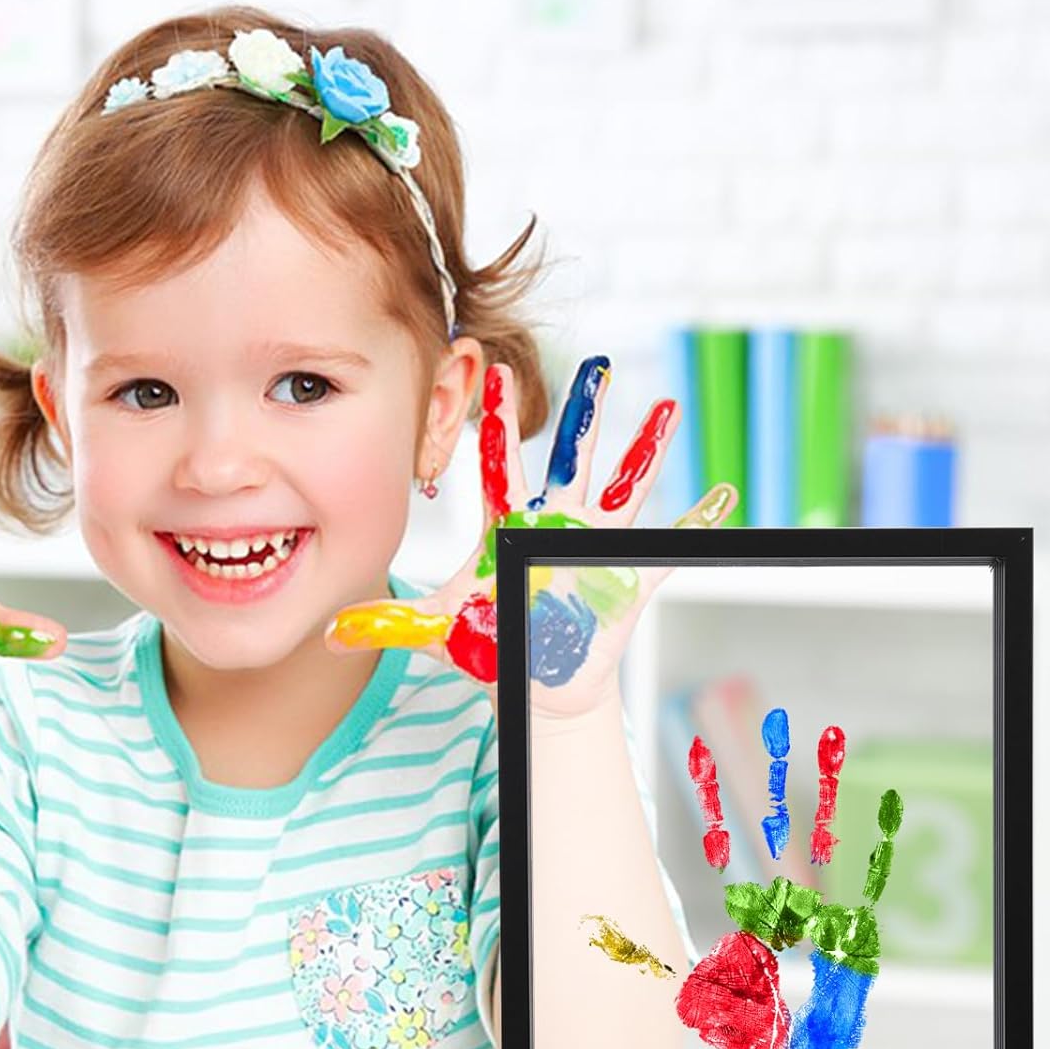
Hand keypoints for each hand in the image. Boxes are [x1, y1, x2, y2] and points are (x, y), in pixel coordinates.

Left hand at [324, 355, 737, 716]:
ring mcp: (594, 547)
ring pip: (623, 488)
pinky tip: (721, 498)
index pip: (501, 461)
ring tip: (667, 409)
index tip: (493, 365)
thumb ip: (388, 624)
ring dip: (645, 450)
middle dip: (584, 412)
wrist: (535, 685)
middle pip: (570, 457)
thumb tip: (328, 632)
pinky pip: (668, 549)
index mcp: (510, 524)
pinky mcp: (627, 579)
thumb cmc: (488, 647)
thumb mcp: (436, 631)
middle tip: (597, 363)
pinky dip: (697, 526)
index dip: (498, 417)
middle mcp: (556, 523)